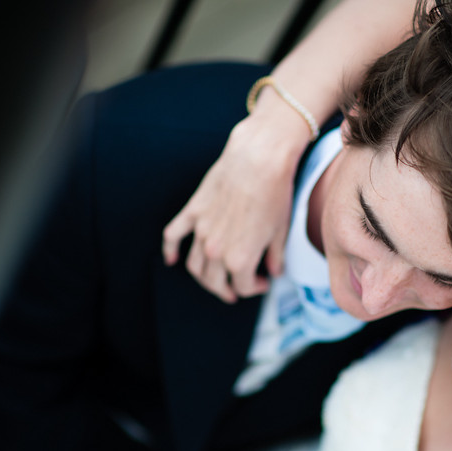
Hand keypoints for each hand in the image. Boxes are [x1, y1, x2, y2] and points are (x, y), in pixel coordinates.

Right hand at [162, 113, 306, 302]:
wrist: (259, 159)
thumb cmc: (275, 194)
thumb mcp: (281, 231)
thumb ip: (275, 257)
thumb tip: (274, 272)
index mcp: (241, 259)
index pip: (243, 286)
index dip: (255, 288)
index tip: (262, 282)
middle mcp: (217, 250)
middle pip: (215, 282)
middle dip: (227, 290)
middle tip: (236, 290)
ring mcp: (202, 231)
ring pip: (194, 266)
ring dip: (203, 278)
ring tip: (215, 279)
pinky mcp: (193, 212)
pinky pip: (173, 236)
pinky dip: (170, 250)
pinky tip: (172, 260)